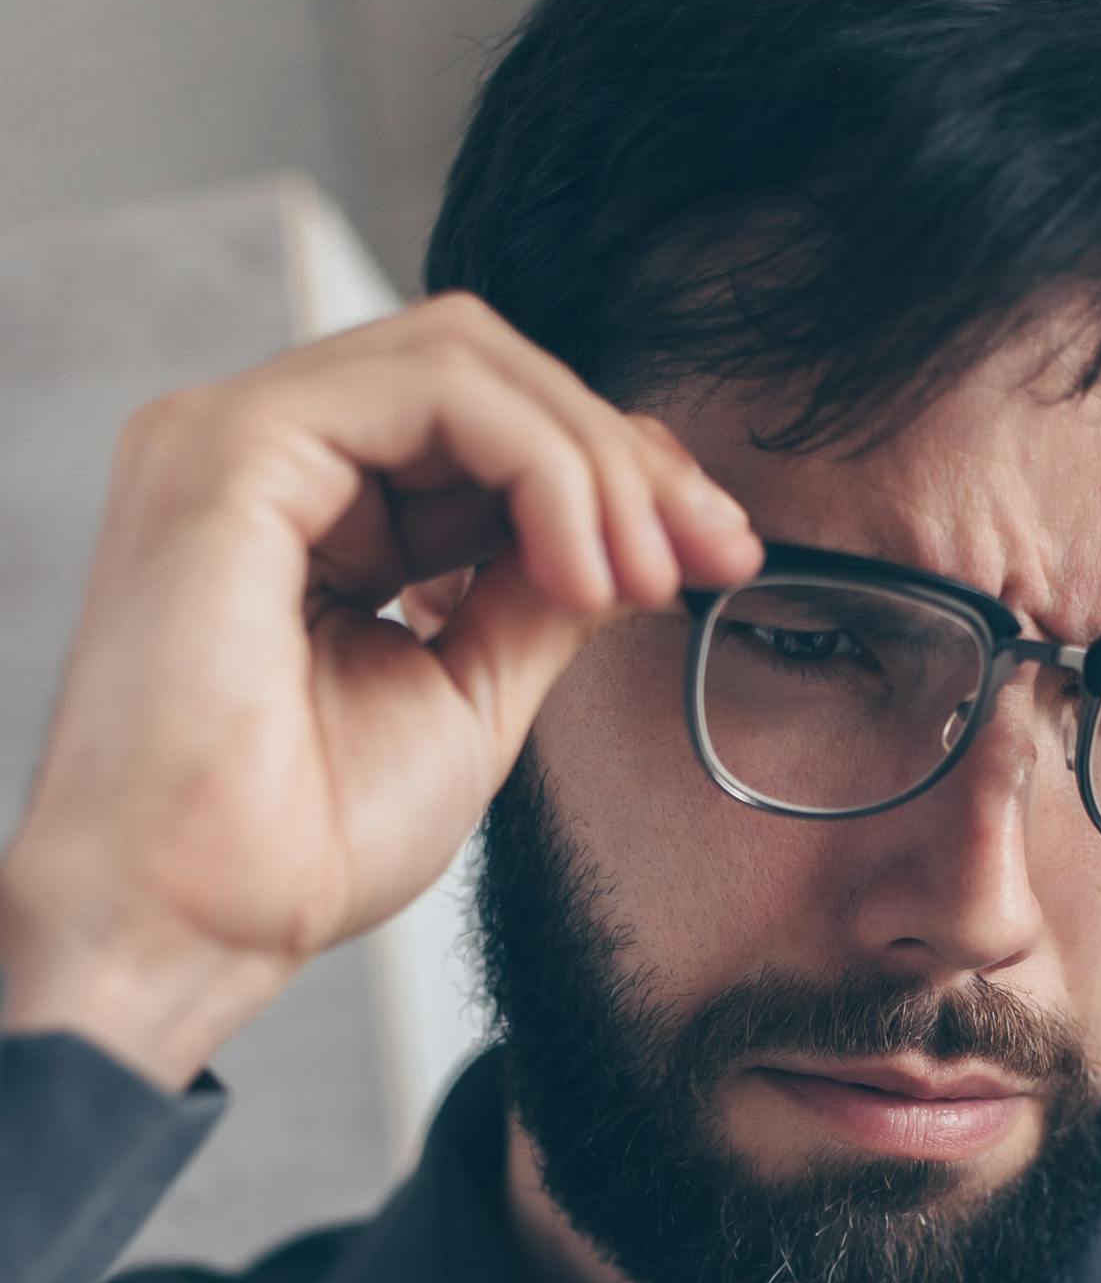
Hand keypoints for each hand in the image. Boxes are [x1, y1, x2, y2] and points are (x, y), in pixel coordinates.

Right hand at [3, 292, 761, 1007]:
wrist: (203, 921)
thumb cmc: (300, 841)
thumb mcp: (471, 694)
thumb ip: (539, 594)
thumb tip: (639, 533)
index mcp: (308, 509)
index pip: (482, 428)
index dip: (612, 474)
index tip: (716, 553)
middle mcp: (267, 454)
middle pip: (485, 372)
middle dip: (623, 457)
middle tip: (713, 550)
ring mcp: (239, 436)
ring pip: (468, 362)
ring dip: (593, 462)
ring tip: (649, 573)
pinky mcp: (233, 446)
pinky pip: (432, 391)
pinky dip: (541, 466)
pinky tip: (584, 568)